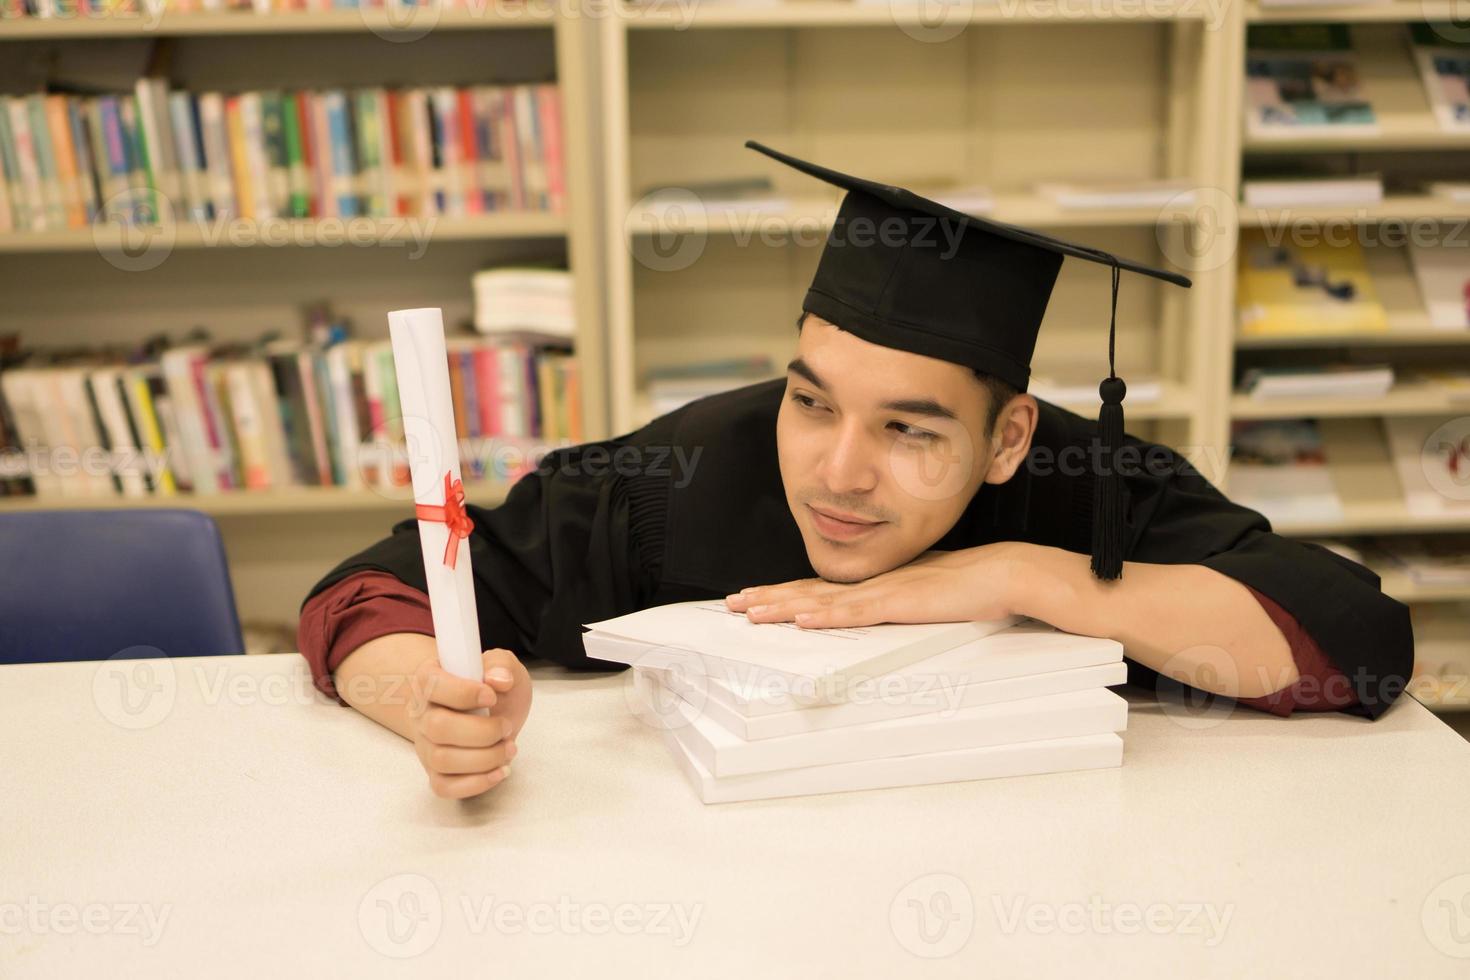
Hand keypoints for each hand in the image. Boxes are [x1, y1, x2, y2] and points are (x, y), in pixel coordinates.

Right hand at [407, 647, 531, 799]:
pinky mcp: (436, 772)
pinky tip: (500, 770)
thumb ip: (501, 664)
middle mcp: (421, 713)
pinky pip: (444, 787)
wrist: (494, 713)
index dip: (464, 693)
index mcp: (429, 679)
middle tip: (505, 726)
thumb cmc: (494, 688)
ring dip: (484, 758)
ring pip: (442, 760)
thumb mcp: (502, 665)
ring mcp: (425, 745)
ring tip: (509, 748)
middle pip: (438, 728)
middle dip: (482, 731)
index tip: (491, 696)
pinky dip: (476, 783)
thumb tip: (499, 680)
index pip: (433, 685)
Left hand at [724, 543, 1029, 628]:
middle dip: (770, 597)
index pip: (821, 589)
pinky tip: (802, 620)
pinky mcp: (900, 604)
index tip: (755, 598)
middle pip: (810, 591)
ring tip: (751, 613)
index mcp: (876, 582)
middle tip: (733, 603)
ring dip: (785, 607)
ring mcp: (884, 591)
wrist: (1005, 573)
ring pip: (823, 601)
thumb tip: (881, 610)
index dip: (785, 594)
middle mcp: (873, 583)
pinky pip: (856, 612)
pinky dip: (826, 616)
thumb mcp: (924, 594)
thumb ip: (898, 602)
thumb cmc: (971, 585)